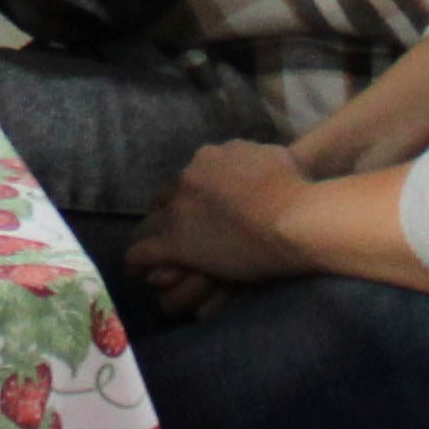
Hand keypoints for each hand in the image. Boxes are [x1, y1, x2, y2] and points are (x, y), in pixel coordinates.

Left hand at [125, 139, 312, 311]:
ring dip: (152, 237)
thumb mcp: (277, 157)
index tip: (198, 208)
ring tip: (149, 255)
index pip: (192, 176)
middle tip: (176, 230)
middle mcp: (189, 177)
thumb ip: (259, 157)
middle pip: (167, 196)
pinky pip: (144, 252)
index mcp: (212, 158)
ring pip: (152, 223)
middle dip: (170, 213)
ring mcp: (180, 210)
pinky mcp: (177, 242)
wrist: (294, 218)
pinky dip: (136, 261)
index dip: (193, 195)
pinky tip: (132, 271)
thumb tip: (261, 157)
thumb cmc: (295, 189)